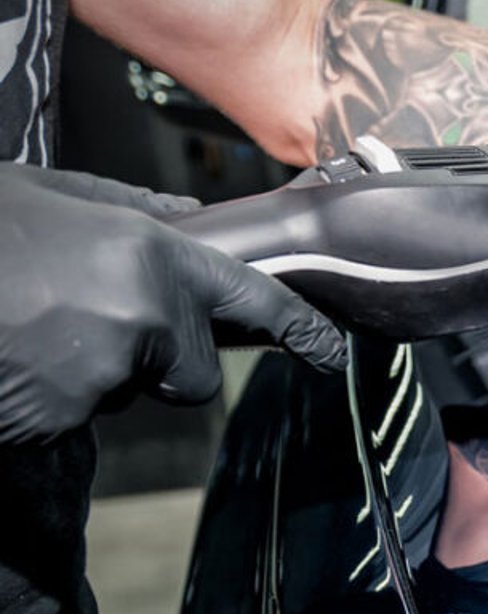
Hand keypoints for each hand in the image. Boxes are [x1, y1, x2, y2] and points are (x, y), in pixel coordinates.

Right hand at [0, 165, 346, 445]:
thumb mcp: (56, 196)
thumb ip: (132, 211)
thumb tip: (189, 218)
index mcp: (152, 255)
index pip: (253, 300)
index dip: (298, 329)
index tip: (330, 352)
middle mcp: (142, 316)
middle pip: (193, 372)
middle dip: (159, 360)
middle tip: (85, 320)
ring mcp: (99, 373)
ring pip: (127, 393)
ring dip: (92, 375)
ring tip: (31, 328)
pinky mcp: (56, 417)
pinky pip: (71, 416)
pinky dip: (44, 399)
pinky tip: (14, 358)